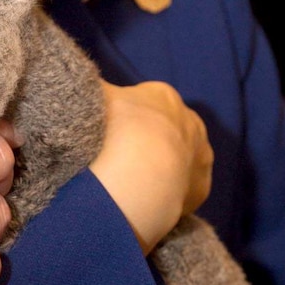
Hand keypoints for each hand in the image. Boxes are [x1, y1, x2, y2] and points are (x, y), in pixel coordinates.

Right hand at [89, 80, 212, 252]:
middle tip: (118, 158)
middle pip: (164, 130)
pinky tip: (147, 200)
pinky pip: (182, 190)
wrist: (139, 175)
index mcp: (162, 96)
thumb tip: (83, 84)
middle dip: (145, 142)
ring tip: (131, 182)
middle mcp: (190, 120)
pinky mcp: (201, 188)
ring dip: (160, 168)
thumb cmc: (113, 129)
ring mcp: (200, 154)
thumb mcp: (94, 98)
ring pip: (178, 159)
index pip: (143, 103)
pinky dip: (167, 194)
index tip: (108, 134)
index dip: (124, 119)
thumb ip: (92, 89)